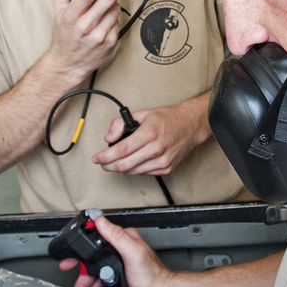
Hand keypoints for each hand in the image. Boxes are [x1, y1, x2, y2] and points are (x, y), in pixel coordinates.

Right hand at [46, 0, 125, 82]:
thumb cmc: (65, 36)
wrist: (69, 64)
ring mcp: (99, 35)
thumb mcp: (58, 14)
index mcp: (71, 16)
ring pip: (116, 9)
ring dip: (115, 2)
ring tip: (108, 3)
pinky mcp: (110, 42)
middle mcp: (85, 26)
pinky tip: (107, 19)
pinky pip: (118, 21)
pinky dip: (115, 17)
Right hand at [61, 216, 173, 286]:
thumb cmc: (153, 278)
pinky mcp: (122, 280)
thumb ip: (117, 236)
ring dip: (89, 286)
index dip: (81, 251)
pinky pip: (104, 285)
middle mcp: (123, 251)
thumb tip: (101, 220)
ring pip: (98, 275)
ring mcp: (121, 267)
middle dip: (84, 275)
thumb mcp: (133, 253)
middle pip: (94, 261)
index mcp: (125, 241)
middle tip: (77, 285)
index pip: (97, 240)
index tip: (69, 259)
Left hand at [92, 96, 208, 175]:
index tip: (96, 158)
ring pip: (132, 172)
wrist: (190, 125)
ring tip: (117, 161)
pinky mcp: (166, 168)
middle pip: (124, 165)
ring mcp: (162, 161)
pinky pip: (143, 173)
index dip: (105, 156)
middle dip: (109, 166)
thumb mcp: (142, 113)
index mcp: (149, 133)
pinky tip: (134, 160)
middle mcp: (156, 149)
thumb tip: (109, 138)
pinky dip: (135, 169)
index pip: (121, 150)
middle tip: (103, 162)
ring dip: (121, 168)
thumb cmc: (167, 119)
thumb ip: (120, 124)